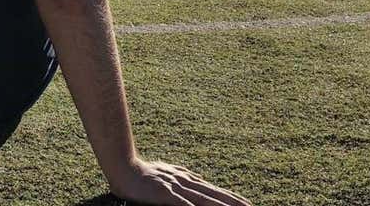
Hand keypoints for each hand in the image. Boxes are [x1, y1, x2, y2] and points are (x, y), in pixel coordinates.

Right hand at [109, 159, 250, 205]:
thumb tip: (199, 179)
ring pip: (203, 199)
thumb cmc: (142, 172)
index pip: (213, 190)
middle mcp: (184, 182)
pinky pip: (182, 203)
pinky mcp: (164, 193)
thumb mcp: (167, 173)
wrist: (123, 166)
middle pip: (213, 194)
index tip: (246, 203)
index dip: (230, 197)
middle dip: (233, 203)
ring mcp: (175, 187)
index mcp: (186, 178)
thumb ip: (183, 177)